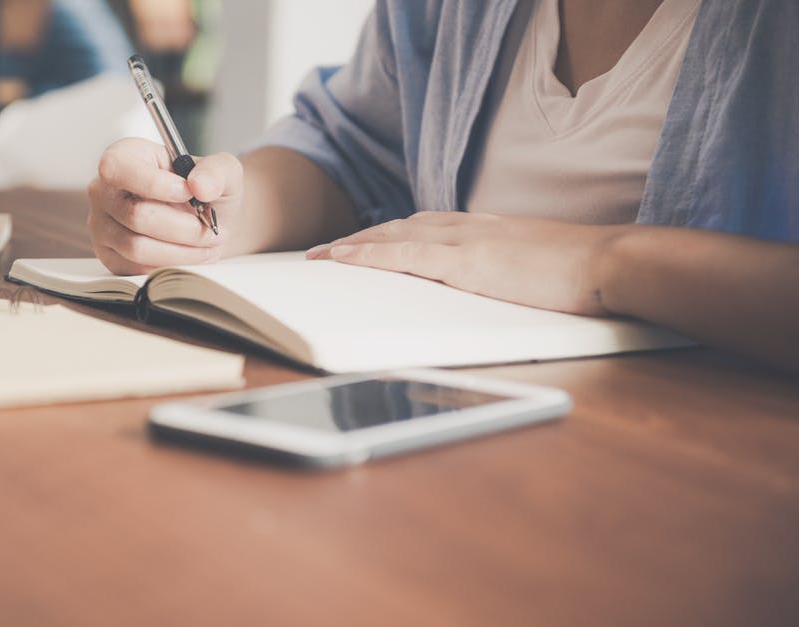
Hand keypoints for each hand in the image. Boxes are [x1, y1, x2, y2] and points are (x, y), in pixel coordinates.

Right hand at [88, 138, 242, 274]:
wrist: (205, 219)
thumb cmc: (204, 190)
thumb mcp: (220, 170)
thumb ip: (216, 170)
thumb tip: (200, 186)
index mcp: (124, 157)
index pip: (118, 169)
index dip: (155, 185)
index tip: (189, 193)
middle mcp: (104, 190)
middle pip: (135, 215)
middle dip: (183, 227)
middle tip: (211, 229)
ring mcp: (102, 226)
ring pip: (137, 247)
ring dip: (181, 251)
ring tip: (206, 244)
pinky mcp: (110, 256)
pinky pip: (137, 268)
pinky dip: (171, 265)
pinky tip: (191, 255)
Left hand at [306, 212, 628, 314]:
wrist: (609, 262)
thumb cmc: (581, 272)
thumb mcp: (533, 267)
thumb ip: (506, 271)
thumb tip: (493, 287)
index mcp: (485, 229)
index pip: (425, 228)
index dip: (389, 236)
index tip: (363, 246)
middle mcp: (469, 226)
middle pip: (400, 227)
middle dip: (361, 240)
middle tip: (325, 252)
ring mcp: (466, 240)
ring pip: (394, 236)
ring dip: (353, 246)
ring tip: (321, 256)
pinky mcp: (466, 261)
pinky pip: (404, 254)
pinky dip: (368, 254)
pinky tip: (341, 258)